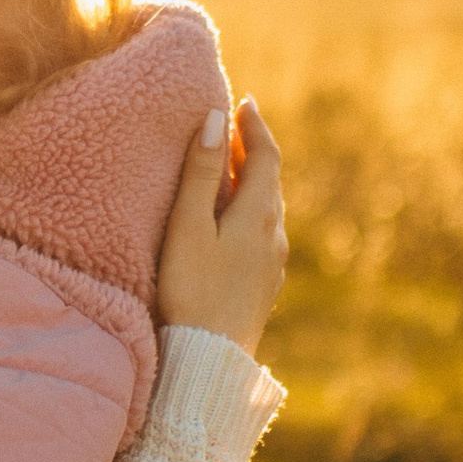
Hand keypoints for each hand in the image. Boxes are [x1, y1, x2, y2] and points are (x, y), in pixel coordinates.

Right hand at [154, 95, 286, 352]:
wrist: (209, 359)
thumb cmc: (190, 289)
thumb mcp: (188, 226)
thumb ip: (200, 172)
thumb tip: (216, 120)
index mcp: (258, 215)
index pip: (267, 157)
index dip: (256, 127)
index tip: (244, 102)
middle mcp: (274, 236)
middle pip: (271, 182)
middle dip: (254, 152)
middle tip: (233, 130)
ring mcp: (273, 264)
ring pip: (269, 210)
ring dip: (252, 183)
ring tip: (231, 170)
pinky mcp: (264, 286)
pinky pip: (263, 235)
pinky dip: (250, 212)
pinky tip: (232, 223)